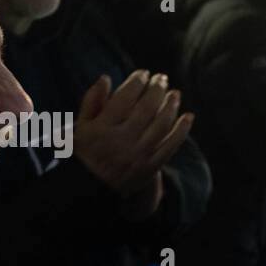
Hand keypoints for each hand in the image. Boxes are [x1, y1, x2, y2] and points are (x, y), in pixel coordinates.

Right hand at [74, 70, 193, 219]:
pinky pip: (170, 146)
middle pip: (146, 107)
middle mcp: (121, 141)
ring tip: (175, 94)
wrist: (88, 191)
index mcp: (101, 128)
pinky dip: (181, 130)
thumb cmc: (82, 155)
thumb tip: (106, 78)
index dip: (137, 81)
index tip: (144, 73)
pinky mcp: (149, 169)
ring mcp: (137, 155)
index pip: (124, 97)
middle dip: (157, 88)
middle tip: (162, 78)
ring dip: (171, 105)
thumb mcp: (78, 128)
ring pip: (161, 124)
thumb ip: (91, 102)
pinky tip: (187, 117)